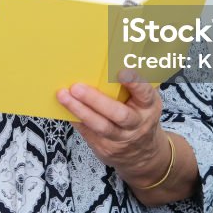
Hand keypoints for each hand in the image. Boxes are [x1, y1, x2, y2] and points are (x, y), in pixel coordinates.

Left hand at [55, 70, 168, 184]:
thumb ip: (135, 84)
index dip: (135, 83)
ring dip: (79, 110)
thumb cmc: (140, 116)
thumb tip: (116, 59)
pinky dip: (75, 119)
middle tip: (77, 87)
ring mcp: (121, 139)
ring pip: (100, 126)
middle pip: (118, 114)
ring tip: (63, 96)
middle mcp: (137, 124)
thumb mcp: (145, 101)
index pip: (144, 93)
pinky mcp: (105, 148)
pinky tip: (63, 108)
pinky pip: (88, 133)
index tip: (122, 72)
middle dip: (95, 100)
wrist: (142, 154)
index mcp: (148, 106)